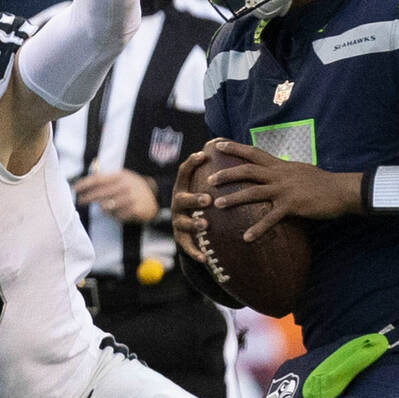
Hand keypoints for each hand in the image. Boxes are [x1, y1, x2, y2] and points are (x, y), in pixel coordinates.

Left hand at [74, 169, 157, 222]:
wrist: (155, 196)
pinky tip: (115, 213)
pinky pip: (117, 216)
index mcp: (120, 176)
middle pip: (100, 193)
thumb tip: (85, 183)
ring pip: (107, 207)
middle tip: (80, 201)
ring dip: (103, 208)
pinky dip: (114, 216)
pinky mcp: (135, 210)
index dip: (85, 184)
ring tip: (103, 207)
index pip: (98, 179)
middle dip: (87, 197)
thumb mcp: (122, 177)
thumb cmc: (133, 187)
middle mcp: (125, 186)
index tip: (75, 188)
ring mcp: (131, 198)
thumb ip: (106, 179)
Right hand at [171, 143, 214, 261]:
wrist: (191, 228)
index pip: (184, 172)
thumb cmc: (202, 199)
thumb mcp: (204, 183)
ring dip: (193, 223)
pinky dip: (195, 252)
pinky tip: (205, 258)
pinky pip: (187, 247)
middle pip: (182, 199)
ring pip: (182, 222)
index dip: (191, 163)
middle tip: (207, 200)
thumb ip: (211, 166)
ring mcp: (178, 221)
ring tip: (204, 225)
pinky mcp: (181, 239)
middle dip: (194, 199)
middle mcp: (178, 203)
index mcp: (184, 187)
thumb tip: (221, 139)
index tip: (202, 155)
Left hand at [205, 140, 361, 239]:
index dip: (235, 147)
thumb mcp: (300, 171)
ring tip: (217, 205)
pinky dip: (258, 229)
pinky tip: (246, 238)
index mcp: (281, 165)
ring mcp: (285, 190)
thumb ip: (283, 172)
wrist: (342, 190)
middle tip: (209, 180)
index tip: (217, 144)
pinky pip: (271, 219)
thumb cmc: (322, 183)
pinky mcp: (292, 206)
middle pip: (248, 170)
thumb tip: (272, 172)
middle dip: (227, 174)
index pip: (254, 152)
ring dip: (234, 199)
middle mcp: (279, 174)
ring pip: (253, 192)